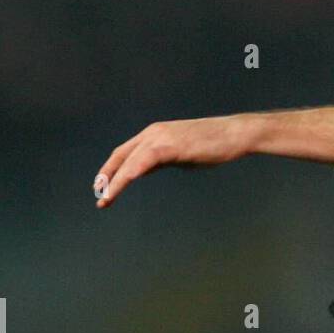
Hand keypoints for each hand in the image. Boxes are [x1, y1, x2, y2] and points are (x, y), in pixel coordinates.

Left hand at [94, 115, 256, 207]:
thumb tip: (144, 170)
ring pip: (129, 161)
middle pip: (121, 155)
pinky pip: (144, 161)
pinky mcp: (170, 145)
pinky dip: (130, 174)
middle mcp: (153, 132)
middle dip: (106, 176)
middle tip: (98, 196)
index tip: (102, 186)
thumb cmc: (214, 145)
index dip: (111, 169)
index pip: (125, 151)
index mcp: (155, 133)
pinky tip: (122, 185)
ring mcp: (161, 137)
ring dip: (115, 181)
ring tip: (105, 199)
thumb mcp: (181, 154)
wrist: (235, 135)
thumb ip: (161, 160)